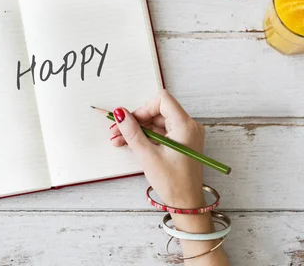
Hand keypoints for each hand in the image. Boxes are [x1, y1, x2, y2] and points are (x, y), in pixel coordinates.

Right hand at [109, 89, 204, 208]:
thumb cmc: (173, 182)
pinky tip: (130, 144)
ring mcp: (185, 135)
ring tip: (119, 140)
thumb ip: (132, 131)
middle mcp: (188, 126)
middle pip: (157, 111)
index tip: (129, 121)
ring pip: (156, 122)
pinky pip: (160, 132)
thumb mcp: (147, 155)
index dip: (143, 108)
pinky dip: (145, 137)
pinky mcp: (181, 143)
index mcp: (185, 126)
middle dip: (135, 121)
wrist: (186, 204)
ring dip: (137, 130)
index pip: (162, 100)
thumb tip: (120, 113)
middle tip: (116, 131)